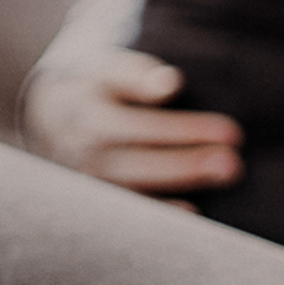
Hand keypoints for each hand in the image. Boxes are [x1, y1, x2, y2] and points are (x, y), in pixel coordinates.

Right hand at [20, 49, 242, 203]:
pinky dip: (161, 213)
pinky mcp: (96, 201)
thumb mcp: (106, 69)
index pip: (141, 125)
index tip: (231, 133)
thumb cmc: (94, 87)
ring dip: (181, 188)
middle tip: (234, 163)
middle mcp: (85, 152)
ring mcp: (89, 180)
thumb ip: (136, 74)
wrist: (50, 116)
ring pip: (136, 190)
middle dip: (189, 165)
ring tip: (225, 176)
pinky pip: (128, 215)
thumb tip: (171, 83)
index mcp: (88, 113)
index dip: (186, 131)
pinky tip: (195, 212)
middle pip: (140, 162)